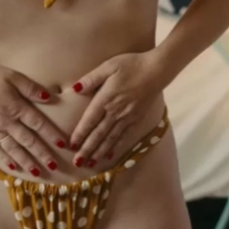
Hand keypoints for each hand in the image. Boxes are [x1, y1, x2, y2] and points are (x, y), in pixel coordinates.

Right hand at [0, 62, 68, 176]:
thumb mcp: (11, 76)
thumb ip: (30, 87)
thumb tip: (48, 97)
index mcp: (17, 107)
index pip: (39, 124)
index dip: (52, 135)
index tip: (64, 145)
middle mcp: (8, 122)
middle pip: (29, 141)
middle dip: (42, 154)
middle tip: (54, 167)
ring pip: (14, 150)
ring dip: (27, 162)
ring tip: (37, 173)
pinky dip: (7, 159)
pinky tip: (14, 168)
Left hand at [68, 51, 164, 167]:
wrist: (157, 70)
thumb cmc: (132, 65)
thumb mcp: (109, 66)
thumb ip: (92, 78)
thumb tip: (75, 89)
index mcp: (106, 99)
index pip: (89, 120)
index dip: (80, 134)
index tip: (71, 145)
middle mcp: (115, 112)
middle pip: (98, 134)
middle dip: (87, 149)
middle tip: (77, 162)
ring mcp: (127, 117)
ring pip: (110, 138)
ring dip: (99, 152)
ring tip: (90, 163)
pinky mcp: (137, 119)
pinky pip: (124, 136)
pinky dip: (116, 147)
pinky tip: (109, 155)